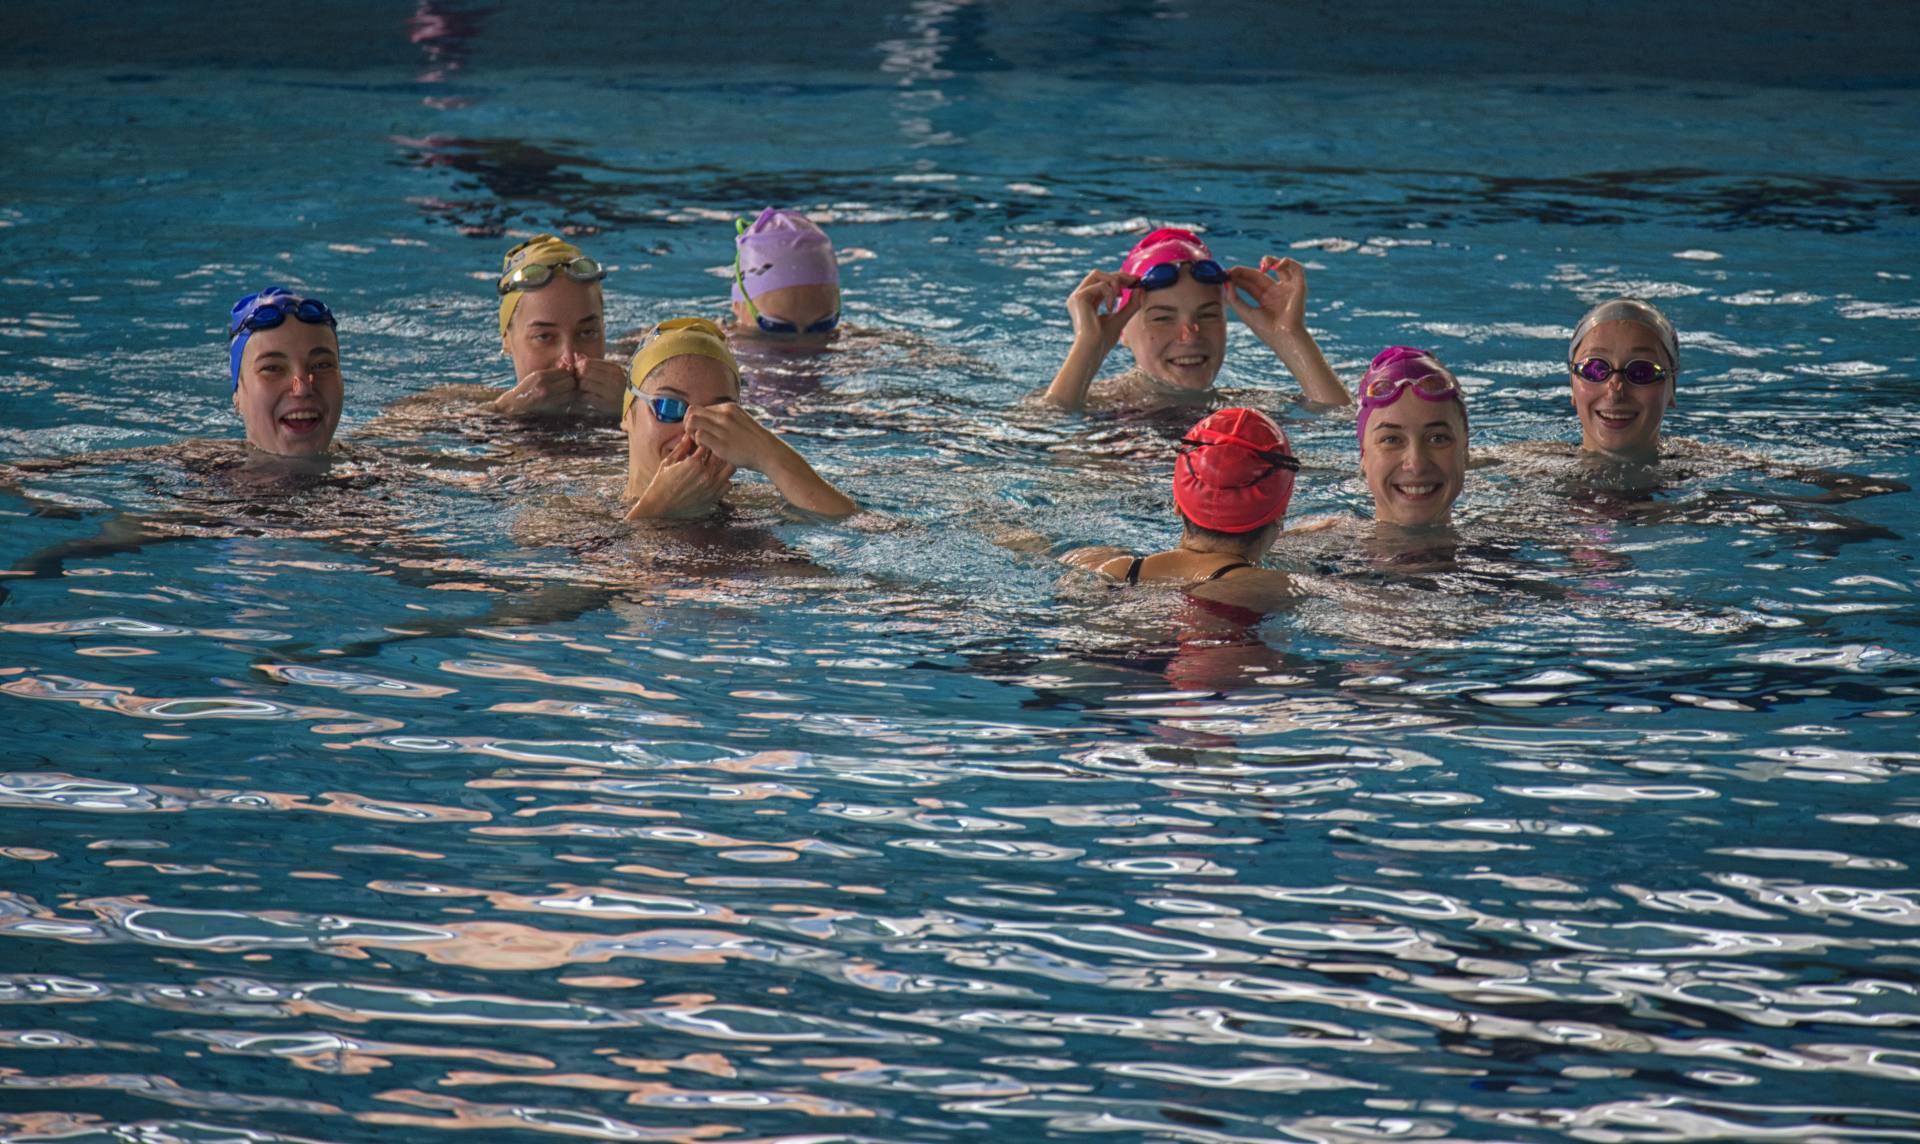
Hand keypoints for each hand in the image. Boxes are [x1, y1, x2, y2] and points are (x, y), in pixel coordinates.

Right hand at [492, 366, 579, 416]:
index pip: (565, 372)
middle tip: (568, 384)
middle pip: (571, 382)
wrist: (515, 405)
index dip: (569, 372)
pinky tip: (566, 400)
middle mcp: (545, 389)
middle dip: (572, 382)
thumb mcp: (536, 376)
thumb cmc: (526, 389)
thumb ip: (552, 372)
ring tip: (566, 392)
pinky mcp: (552, 411)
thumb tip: (569, 367)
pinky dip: (571, 401)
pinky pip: (570, 404)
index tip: (567, 374)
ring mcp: (549, 401)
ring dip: (572, 392)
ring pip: (573, 393)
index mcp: (540, 377)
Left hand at [567, 354, 627, 416]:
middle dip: (578, 376)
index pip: (588, 362)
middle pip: (584, 371)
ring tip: (584, 389)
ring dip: (580, 387)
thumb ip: (594, 364)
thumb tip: (578, 355)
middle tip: (579, 380)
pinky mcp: (605, 404)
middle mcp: (613, 378)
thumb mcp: (612, 373)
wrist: (635, 405)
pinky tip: (587, 397)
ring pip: (584, 384)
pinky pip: (586, 397)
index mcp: (614, 368)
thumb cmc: (621, 388)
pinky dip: (582, 397)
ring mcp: (610, 391)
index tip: (578, 371)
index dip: (579, 366)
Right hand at [626, 436, 733, 519]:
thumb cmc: (661, 483)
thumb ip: (682, 447)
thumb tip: (690, 434)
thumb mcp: (669, 461)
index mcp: (694, 463)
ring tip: (715, 464)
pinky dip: (724, 479)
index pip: (709, 443)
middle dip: (717, 450)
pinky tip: (714, 479)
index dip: (707, 440)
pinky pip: (728, 485)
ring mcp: (711, 487)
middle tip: (711, 452)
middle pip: (722, 454)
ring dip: (724, 464)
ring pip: (730, 468)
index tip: (703, 441)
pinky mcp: (713, 498)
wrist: (659, 506)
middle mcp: (706, 475)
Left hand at [684, 402, 780, 472]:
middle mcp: (724, 414)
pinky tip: (705, 448)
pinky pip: (699, 436)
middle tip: (693, 435)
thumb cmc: (754, 440)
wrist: (768, 452)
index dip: (696, 419)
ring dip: (690, 432)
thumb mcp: (741, 421)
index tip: (699, 429)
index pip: (701, 408)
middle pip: (692, 411)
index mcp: (729, 407)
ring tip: (698, 441)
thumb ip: (727, 419)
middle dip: (687, 423)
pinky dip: (698, 442)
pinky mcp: (721, 442)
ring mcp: (723, 428)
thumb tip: (712, 421)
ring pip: (692, 421)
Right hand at [1064, 269, 1143, 351]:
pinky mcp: (1079, 298)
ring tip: (1121, 296)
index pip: (1102, 282)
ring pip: (1097, 274)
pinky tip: (1111, 308)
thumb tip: (1140, 289)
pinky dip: (1110, 294)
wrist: (1093, 350)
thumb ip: (1131, 305)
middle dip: (1118, 276)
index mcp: (1087, 301)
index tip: (1135, 281)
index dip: (1119, 279)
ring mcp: (1077, 296)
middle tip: (1135, 281)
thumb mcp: (1121, 319)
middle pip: (1098, 273)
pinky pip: (1100, 285)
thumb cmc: (1103, 341)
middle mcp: (1080, 297)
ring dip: (1114, 281)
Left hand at [1229, 257, 1349, 405]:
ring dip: (1269, 260)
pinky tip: (1275, 265)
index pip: (1249, 283)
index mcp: (1264, 299)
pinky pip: (1297, 268)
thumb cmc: (1266, 330)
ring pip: (1279, 267)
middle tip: (1233, 269)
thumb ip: (1234, 298)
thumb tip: (1225, 282)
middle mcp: (1276, 292)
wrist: (1284, 337)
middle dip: (1246, 270)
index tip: (1226, 273)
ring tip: (1259, 264)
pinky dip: (1288, 261)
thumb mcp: (1245, 313)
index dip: (1238, 276)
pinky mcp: (1299, 286)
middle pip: (1259, 275)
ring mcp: (1287, 289)